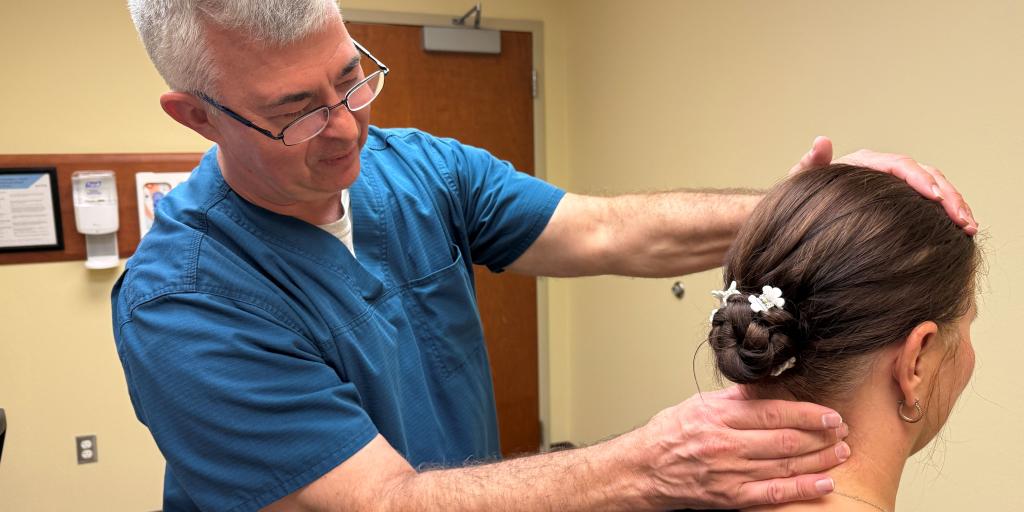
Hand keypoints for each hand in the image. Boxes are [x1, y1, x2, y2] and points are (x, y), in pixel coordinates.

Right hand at [632, 386, 848, 508]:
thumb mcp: (698, 404)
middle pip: (785, 440)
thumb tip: (771, 385)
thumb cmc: (668, 435)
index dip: (808, 413)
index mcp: (717, 415)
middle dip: (821, 436)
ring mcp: (728, 472)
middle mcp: (724, 444)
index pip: (772, 412)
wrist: (642, 469)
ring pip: (784, 466)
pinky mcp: (729, 496)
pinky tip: (823, 483)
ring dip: (819, 460)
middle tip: (843, 431)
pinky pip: (772, 493)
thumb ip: (736, 397)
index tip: (830, 413)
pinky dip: (801, 489)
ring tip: (841, 453)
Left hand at [788, 136, 977, 235]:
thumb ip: (811, 164)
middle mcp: (884, 169)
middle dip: (948, 196)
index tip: (935, 199)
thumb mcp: (803, 182)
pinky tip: (961, 232)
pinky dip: (947, 214)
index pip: (900, 166)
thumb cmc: (801, 197)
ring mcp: (895, 185)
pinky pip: (931, 203)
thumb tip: (821, 141)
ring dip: (955, 206)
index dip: (920, 180)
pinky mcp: (902, 201)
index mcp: (865, 163)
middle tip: (963, 220)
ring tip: (968, 228)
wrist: (801, 212)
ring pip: (935, 189)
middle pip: (926, 175)